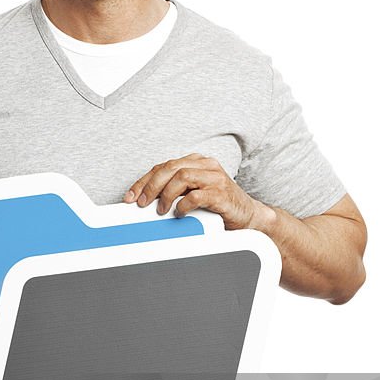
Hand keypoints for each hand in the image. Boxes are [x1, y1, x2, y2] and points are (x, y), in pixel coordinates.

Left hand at [123, 153, 275, 231]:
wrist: (249, 217)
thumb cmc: (220, 206)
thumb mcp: (194, 194)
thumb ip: (175, 191)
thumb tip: (146, 200)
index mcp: (197, 162)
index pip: (164, 166)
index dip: (144, 181)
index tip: (130, 196)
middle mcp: (206, 166)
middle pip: (170, 168)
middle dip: (150, 186)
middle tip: (141, 203)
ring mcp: (215, 178)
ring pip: (181, 176)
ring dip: (166, 194)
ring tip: (160, 210)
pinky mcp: (221, 193)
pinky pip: (196, 195)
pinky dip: (183, 204)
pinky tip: (179, 213)